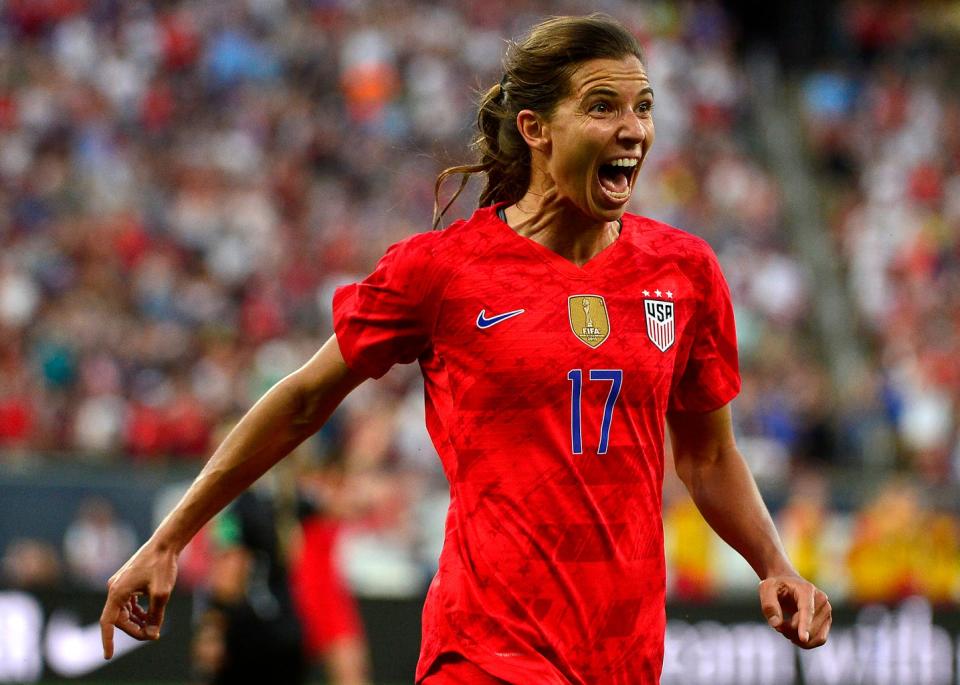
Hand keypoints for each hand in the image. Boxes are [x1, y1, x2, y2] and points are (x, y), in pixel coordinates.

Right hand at [99, 542, 178, 658]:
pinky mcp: (127, 581)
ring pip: (123, 611)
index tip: (109, 656)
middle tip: (153, 634)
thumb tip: (151, 635)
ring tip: (153, 626)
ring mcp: (119, 584)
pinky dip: (137, 611)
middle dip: (134, 629)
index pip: (107, 623)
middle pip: (118, 618)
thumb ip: (155, 616)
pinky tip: (149, 614)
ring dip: (136, 621)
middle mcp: (114, 588)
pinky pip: (128, 602)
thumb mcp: (162, 594)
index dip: (107, 640)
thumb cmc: (162, 566)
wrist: (165, 543)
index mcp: (117, 592)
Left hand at [759, 575, 830, 648]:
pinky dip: (805, 642)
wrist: (787, 584)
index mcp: (806, 589)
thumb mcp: (766, 589)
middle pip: (809, 626)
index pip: (807, 610)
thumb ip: (769, 606)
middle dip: (790, 631)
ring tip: (785, 627)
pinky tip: (793, 634)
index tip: (803, 639)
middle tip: (777, 625)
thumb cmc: (776, 586)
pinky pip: (820, 639)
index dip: (804, 625)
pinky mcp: (827, 620)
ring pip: (815, 636)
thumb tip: (776, 624)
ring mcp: (826, 611)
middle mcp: (821, 599)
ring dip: (797, 638)